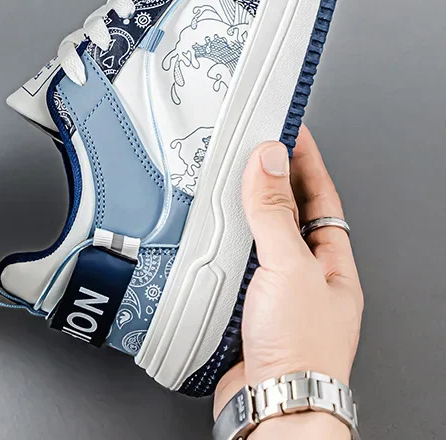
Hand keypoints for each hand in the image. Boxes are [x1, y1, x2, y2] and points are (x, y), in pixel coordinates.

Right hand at [213, 126, 363, 433]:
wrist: (273, 404)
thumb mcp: (288, 266)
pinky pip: (229, 261)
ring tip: (221, 181)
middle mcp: (303, 273)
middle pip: (286, 212)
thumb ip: (274, 212)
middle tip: (246, 146)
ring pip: (254, 236)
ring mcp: (272, 288)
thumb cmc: (301, 349)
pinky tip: (203, 234)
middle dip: (268, 179)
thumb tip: (269, 159)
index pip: (319, 194)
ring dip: (237, 211)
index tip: (286, 128)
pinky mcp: (242, 304)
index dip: (304, 159)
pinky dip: (215, 244)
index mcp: (329, 260)